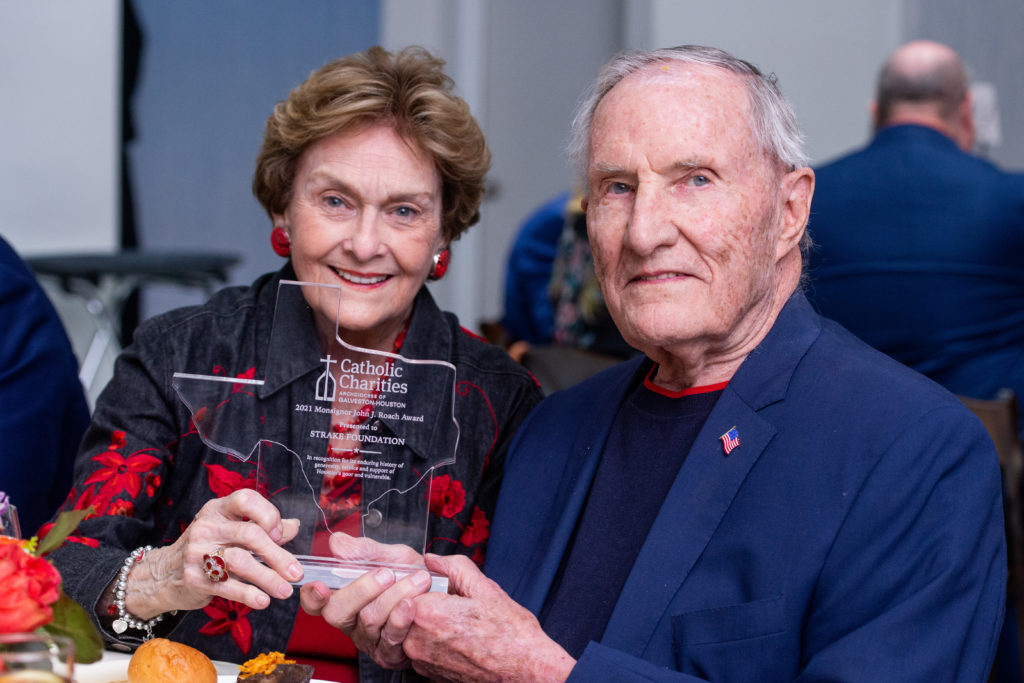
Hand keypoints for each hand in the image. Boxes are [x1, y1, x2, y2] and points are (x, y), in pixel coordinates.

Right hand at [124, 489, 300, 616]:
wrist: (165, 574)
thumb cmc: (207, 548)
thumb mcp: (231, 530)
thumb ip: (263, 527)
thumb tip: (293, 526)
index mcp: (219, 509)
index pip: (246, 499)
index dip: (268, 514)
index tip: (281, 534)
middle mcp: (207, 526)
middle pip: (249, 534)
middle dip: (277, 555)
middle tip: (296, 573)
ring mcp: (197, 552)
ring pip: (240, 561)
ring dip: (267, 578)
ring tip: (285, 590)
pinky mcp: (194, 578)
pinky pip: (227, 586)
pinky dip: (248, 594)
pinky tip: (263, 600)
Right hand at [299, 533, 428, 669]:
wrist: (440, 594)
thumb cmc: (410, 576)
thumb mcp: (390, 556)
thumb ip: (364, 550)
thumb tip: (337, 542)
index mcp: (344, 597)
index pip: (315, 602)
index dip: (312, 595)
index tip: (321, 585)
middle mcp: (351, 621)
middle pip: (336, 613)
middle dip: (361, 590)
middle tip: (386, 573)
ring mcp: (369, 639)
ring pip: (368, 621)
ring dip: (394, 596)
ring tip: (418, 579)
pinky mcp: (388, 653)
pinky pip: (389, 639)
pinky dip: (403, 618)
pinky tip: (413, 604)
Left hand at [403, 554, 575, 682]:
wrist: (525, 671)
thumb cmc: (510, 634)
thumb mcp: (485, 588)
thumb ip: (454, 567)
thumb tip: (432, 559)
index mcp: (428, 613)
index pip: (404, 586)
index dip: (420, 580)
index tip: (436, 582)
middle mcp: (417, 640)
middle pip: (401, 608)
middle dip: (419, 599)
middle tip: (446, 600)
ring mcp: (421, 660)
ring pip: (407, 629)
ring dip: (422, 620)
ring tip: (452, 619)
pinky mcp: (426, 673)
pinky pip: (416, 648)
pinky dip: (427, 639)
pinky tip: (452, 636)